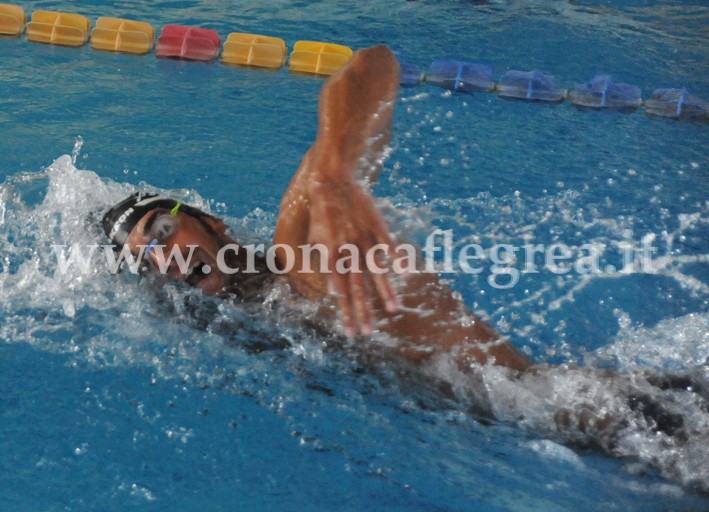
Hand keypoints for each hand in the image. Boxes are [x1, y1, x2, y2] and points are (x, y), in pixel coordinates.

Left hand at [306, 173, 399, 336]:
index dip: (346, 313)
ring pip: (376, 271)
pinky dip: (398, 259)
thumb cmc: (322, 214)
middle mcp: (348, 251)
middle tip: (369, 333)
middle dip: (363, 312)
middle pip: (358, 287)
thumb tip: (331, 290)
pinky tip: (407, 273)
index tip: (351, 333)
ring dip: (384, 292)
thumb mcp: (316, 240)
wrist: (330, 182)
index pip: (340, 292)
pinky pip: (389, 245)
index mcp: (332, 256)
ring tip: (393, 311)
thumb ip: (324, 264)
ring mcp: (363, 239)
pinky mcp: (376, 226)